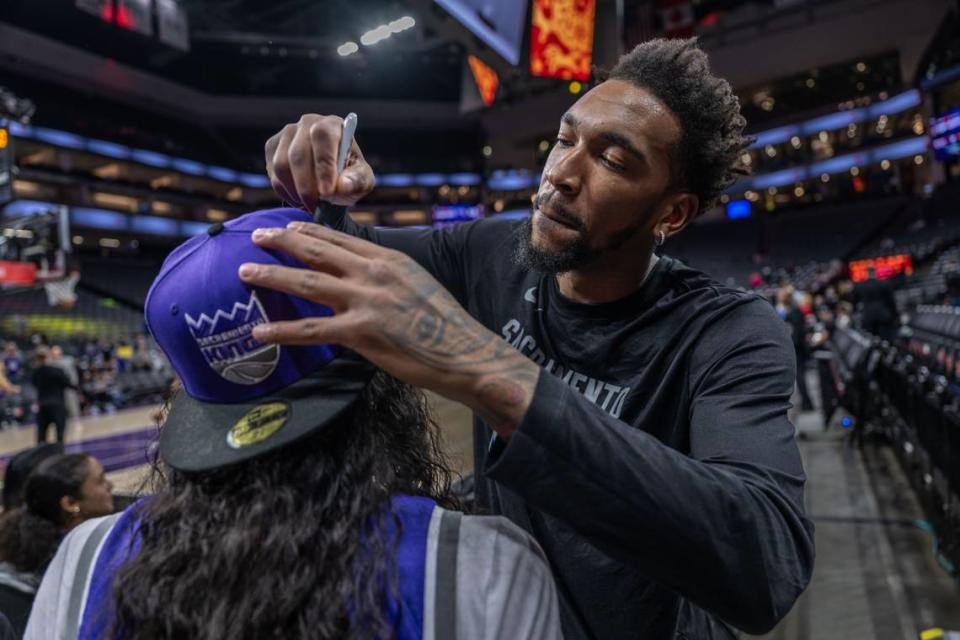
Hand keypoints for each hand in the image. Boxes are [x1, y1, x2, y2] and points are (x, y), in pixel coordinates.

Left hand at [238, 222, 539, 437]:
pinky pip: (312, 329)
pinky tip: (260, 332)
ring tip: (244, 273)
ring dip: (272, 276)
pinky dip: (282, 330)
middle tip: (256, 237)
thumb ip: (388, 276)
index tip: (287, 228)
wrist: (463, 351)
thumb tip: (364, 277)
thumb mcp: (418, 284)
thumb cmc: (444, 325)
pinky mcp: (361, 331)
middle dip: (282, 243)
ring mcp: (365, 301)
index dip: (309, 232)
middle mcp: (374, 273)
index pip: (340, 238)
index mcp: (388, 259)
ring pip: (307, 283)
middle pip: (317, 251)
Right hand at [264, 114, 375, 210]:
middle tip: (315, 207)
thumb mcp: (362, 179)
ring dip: (294, 191)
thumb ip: (356, 181)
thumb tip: (342, 186)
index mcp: (332, 125)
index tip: (327, 192)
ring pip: (281, 165)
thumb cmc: (349, 174)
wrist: (331, 175)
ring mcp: (286, 134)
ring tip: (309, 204)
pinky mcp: (272, 148)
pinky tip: (299, 198)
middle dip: (306, 187)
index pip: (322, 137)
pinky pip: (273, 174)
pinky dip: (285, 192)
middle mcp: (307, 123)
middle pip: (298, 154)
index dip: (323, 165)